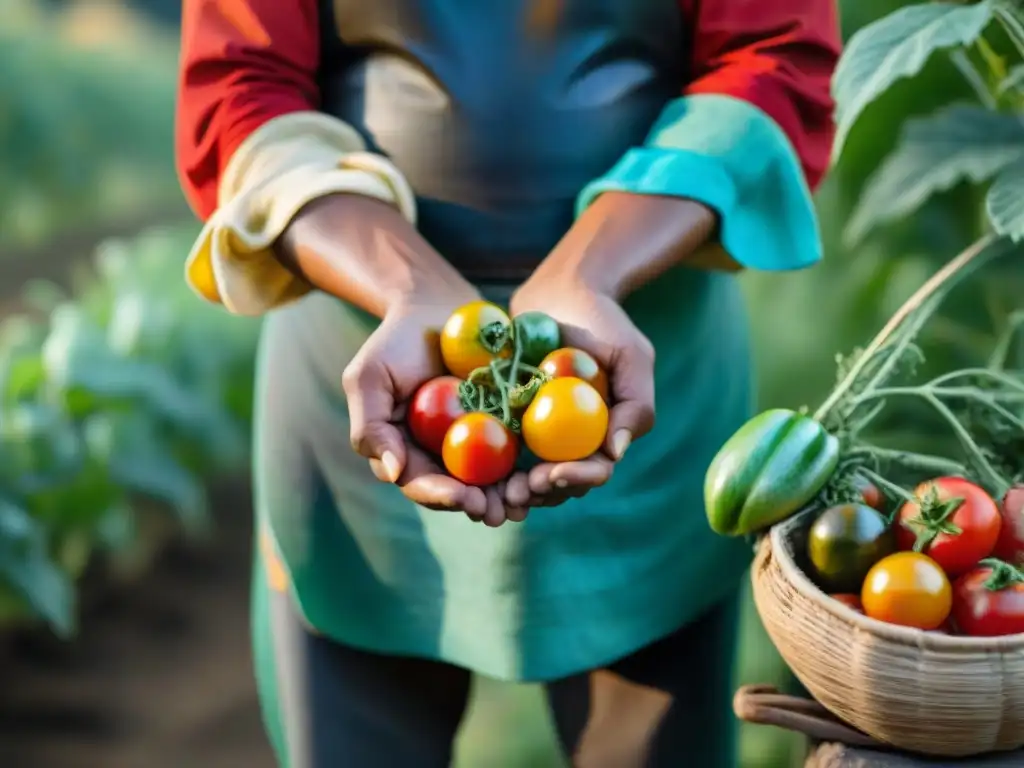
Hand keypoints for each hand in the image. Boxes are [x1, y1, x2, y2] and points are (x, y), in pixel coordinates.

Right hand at [343, 298, 526, 524]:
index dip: (442, 496)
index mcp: (406, 451)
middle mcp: (440, 454)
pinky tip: (546, 470)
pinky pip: (519, 448)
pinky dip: (530, 463)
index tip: (465, 498)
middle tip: (499, 511)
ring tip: (525, 500)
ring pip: (492, 478)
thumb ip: (372, 426)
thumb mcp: (369, 376)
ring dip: (509, 494)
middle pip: (460, 490)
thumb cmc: (395, 340)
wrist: (436, 305)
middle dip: (480, 504)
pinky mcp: (503, 422)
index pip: (422, 483)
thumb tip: (394, 474)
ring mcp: (473, 440)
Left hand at [505, 275, 654, 507]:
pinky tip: (474, 474)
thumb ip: (636, 403)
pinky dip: (489, 468)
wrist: (560, 291)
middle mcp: (572, 441)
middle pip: (559, 482)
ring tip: (496, 492)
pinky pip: (497, 450)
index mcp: (604, 433)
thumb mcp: (630, 355)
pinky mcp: (508, 419)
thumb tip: (616, 453)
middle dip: (541, 492)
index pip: (595, 469)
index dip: (576, 478)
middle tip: (518, 492)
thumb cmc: (602, 321)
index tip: (552, 473)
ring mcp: (539, 433)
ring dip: (514, 489)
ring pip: (528, 475)